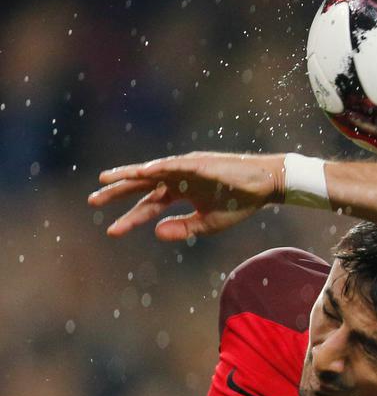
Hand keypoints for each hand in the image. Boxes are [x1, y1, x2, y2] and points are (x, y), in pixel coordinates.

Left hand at [90, 152, 284, 239]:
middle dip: (117, 192)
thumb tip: (156, 233)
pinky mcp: (200, 162)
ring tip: (106, 179)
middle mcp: (178, 178)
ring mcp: (187, 168)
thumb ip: (183, 228)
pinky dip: (159, 167)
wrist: (265, 186)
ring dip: (130, 174)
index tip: (112, 232)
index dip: (131, 218)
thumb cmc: (239, 203)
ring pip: (152, 170)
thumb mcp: (209, 223)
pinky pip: (175, 164)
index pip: (149, 204)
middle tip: (92, 201)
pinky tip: (143, 171)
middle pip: (142, 184)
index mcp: (181, 192)